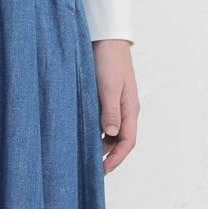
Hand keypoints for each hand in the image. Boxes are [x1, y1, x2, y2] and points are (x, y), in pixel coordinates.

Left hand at [92, 39, 138, 174]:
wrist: (105, 37)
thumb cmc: (109, 59)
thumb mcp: (109, 86)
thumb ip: (110, 110)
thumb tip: (111, 134)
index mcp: (130, 109)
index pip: (127, 142)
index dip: (116, 159)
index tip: (102, 171)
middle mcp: (123, 110)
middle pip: (117, 141)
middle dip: (106, 157)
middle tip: (88, 170)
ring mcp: (113, 105)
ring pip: (107, 132)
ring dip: (97, 145)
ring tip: (80, 156)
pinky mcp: (102, 99)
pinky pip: (98, 121)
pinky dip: (91, 131)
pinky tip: (78, 136)